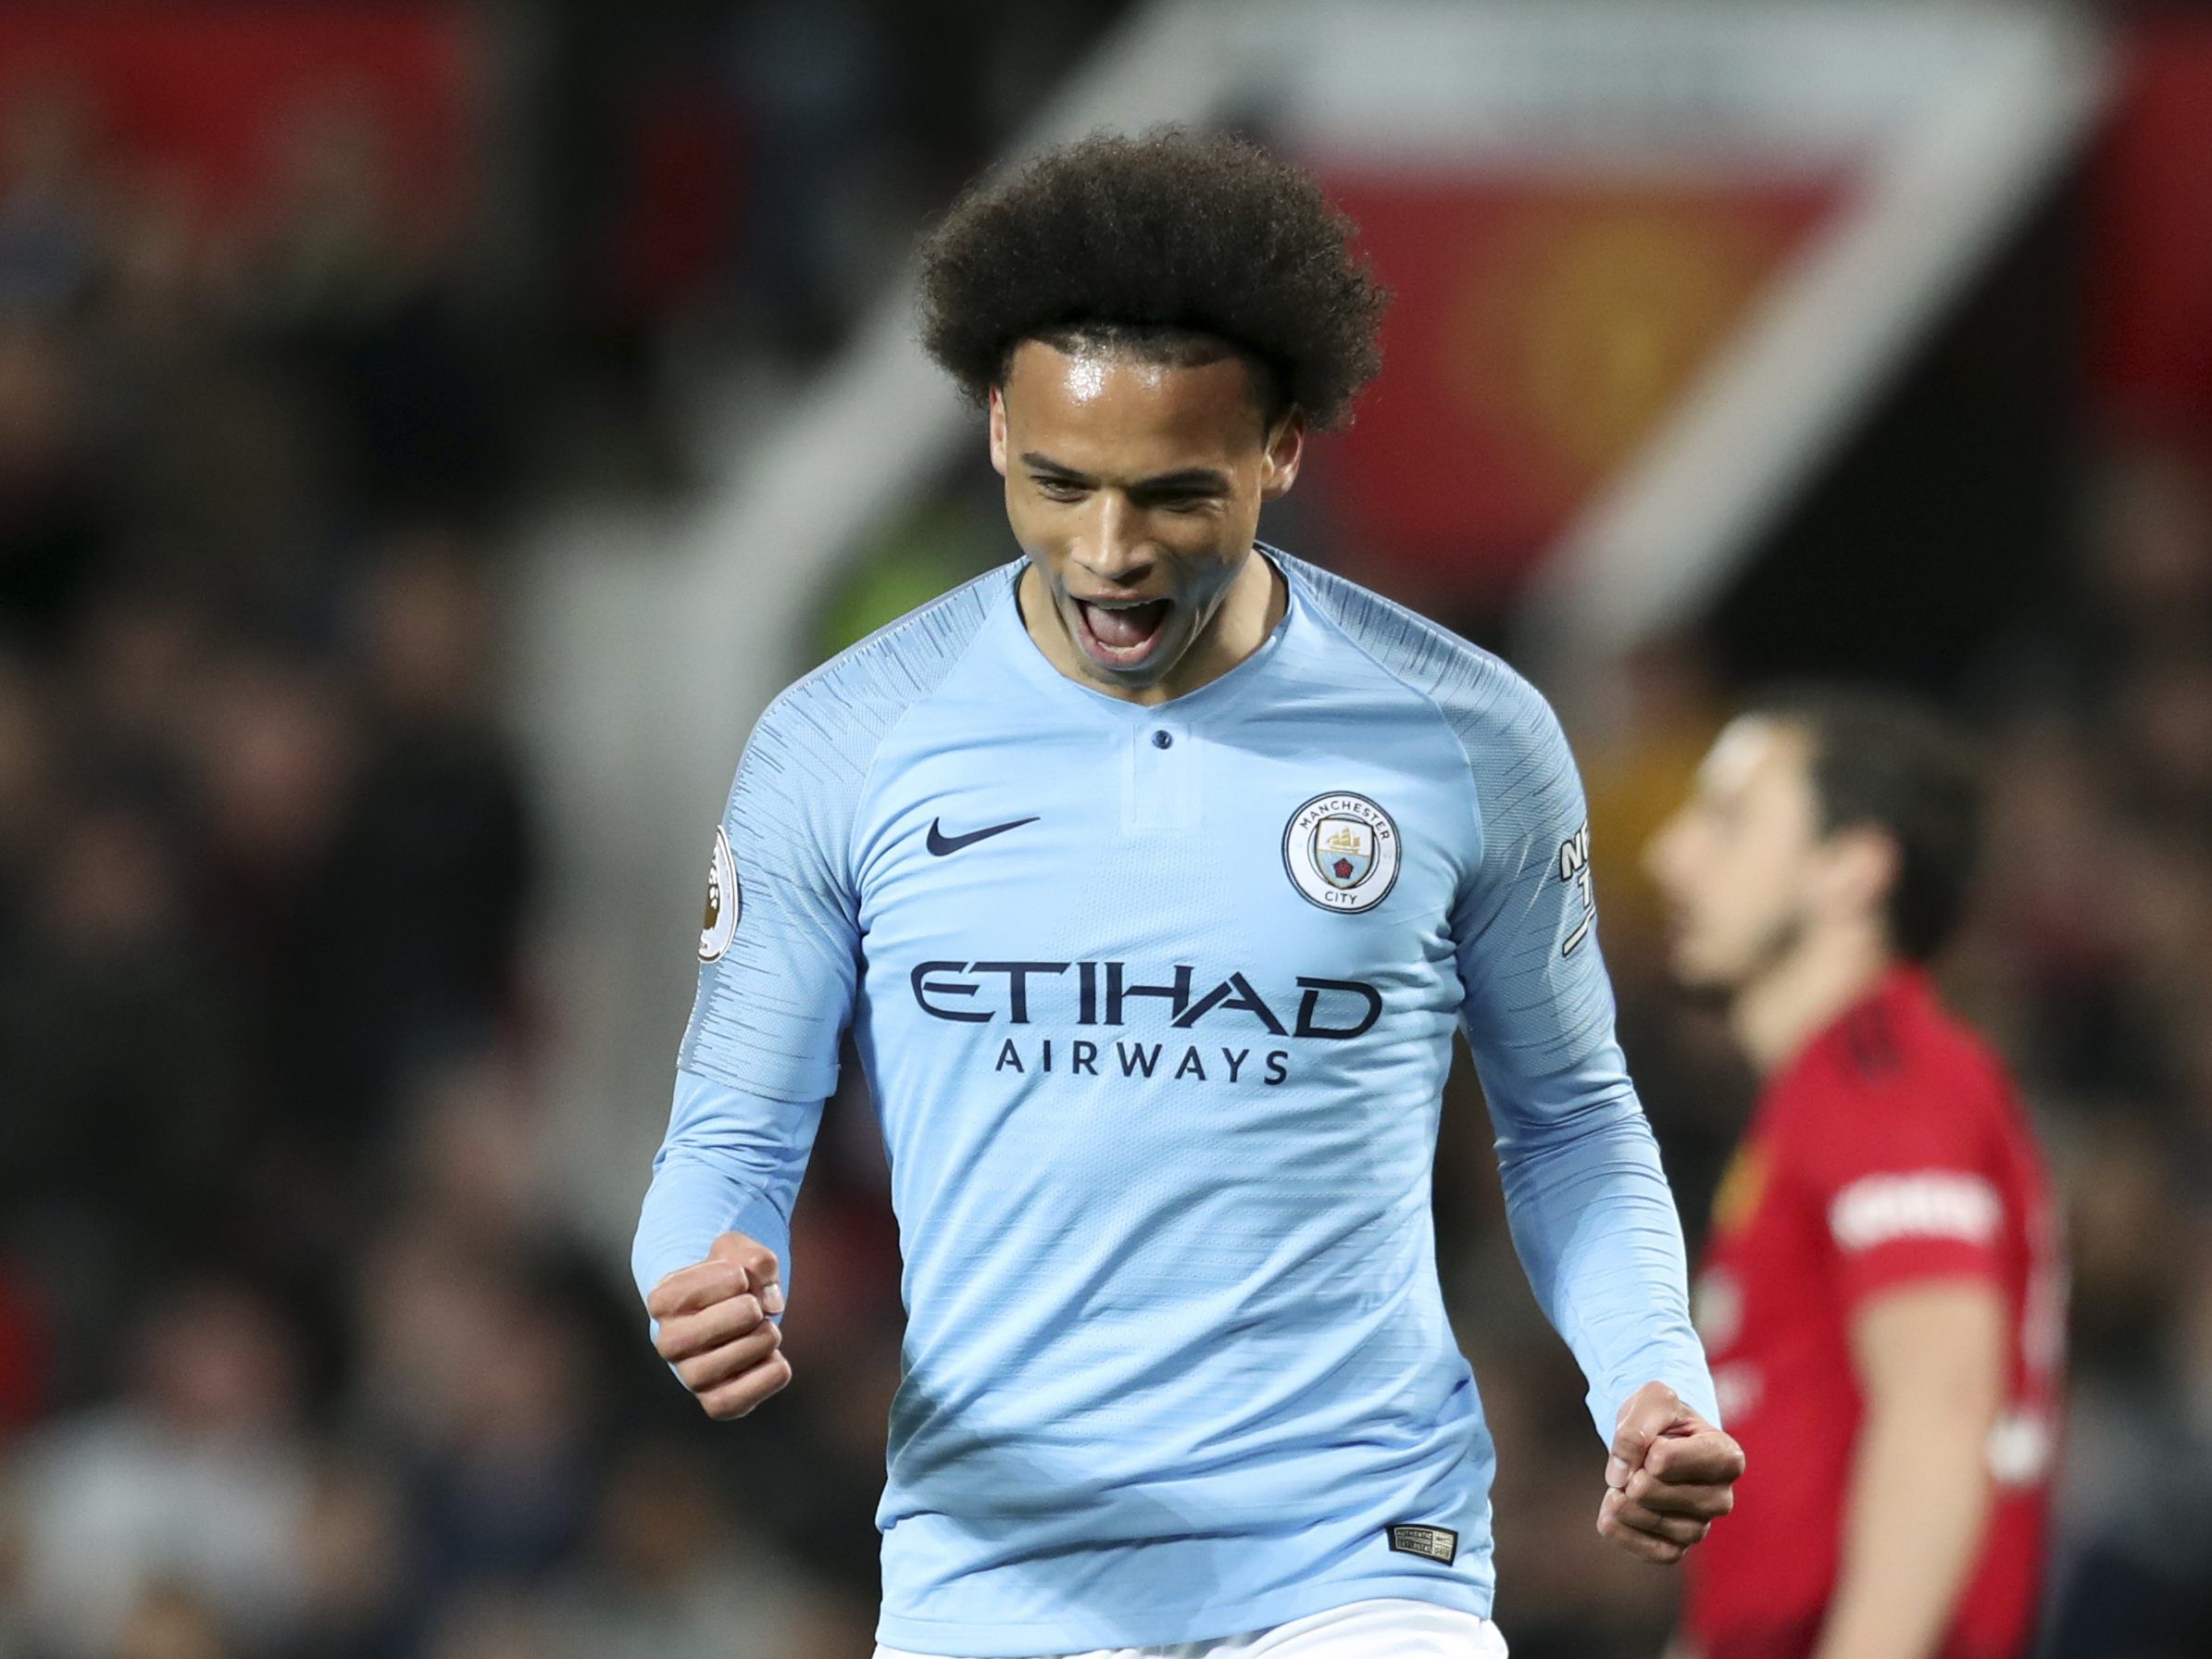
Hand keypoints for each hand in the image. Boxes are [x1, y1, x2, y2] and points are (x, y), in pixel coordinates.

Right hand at [646, 1231, 790, 1419]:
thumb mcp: (739, 1252)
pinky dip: (771, 1374)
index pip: (702, 1286)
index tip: (738, 1278)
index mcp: (662, 1300)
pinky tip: (771, 1358)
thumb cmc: (729, 1281)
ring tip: (765, 1331)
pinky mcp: (715, 1403)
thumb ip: (756, 1261)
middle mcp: (667, 1343)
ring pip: (734, 1360)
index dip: (735, 1276)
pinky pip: (741, 1398)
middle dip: (750, 1309)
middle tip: (754, 1309)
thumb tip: (770, 1303)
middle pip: (717, 1325)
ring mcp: (690, 1376)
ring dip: (766, 1338)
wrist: (728, 1317)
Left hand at [1596, 1381, 1743, 1563]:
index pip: (1665, 1460)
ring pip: (1652, 1522)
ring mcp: (1703, 1524)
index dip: (1644, 1448)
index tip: (1652, 1440)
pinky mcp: (1681, 1545)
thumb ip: (1635, 1428)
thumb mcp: (1653, 1399)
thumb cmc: (1664, 1416)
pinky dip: (1624, 1534)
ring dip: (1620, 1503)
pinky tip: (1609, 1515)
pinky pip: (1655, 1552)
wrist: (1660, 1438)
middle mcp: (1722, 1496)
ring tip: (1616, 1487)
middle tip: (1630, 1465)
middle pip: (1652, 1491)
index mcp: (1726, 1456)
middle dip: (1629, 1475)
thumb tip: (1619, 1476)